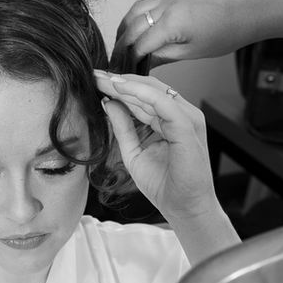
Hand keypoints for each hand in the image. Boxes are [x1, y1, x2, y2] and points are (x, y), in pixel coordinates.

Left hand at [95, 70, 215, 223]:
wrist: (184, 208)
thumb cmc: (164, 185)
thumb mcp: (134, 152)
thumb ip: (123, 127)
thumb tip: (107, 103)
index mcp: (169, 121)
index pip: (144, 97)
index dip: (119, 89)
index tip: (96, 82)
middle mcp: (180, 115)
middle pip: (149, 89)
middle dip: (120, 81)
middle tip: (95, 74)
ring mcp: (187, 118)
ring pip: (156, 91)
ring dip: (128, 84)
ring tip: (103, 79)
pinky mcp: (187, 126)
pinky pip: (163, 103)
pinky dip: (142, 94)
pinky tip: (121, 89)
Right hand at [110, 0, 252, 70]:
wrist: (243, 14)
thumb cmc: (223, 35)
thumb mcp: (190, 53)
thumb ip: (162, 56)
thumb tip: (142, 63)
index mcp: (172, 22)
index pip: (140, 43)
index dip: (130, 58)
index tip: (124, 69)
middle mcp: (167, 5)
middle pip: (132, 25)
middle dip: (122, 44)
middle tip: (117, 59)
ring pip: (135, 9)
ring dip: (125, 25)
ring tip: (121, 42)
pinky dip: (137, 9)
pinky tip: (135, 21)